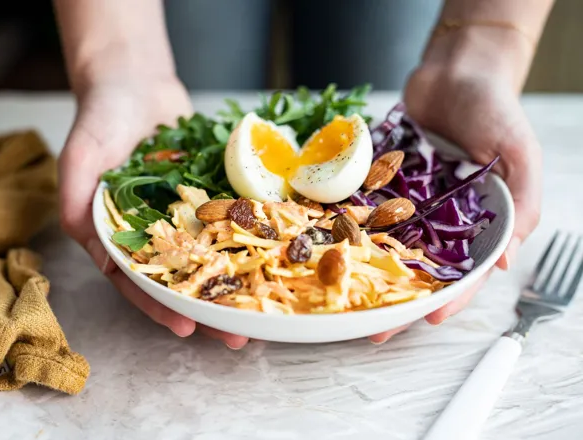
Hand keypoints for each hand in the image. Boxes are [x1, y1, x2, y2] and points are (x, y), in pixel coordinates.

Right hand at [58, 76, 249, 348]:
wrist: (136, 81)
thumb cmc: (101, 117)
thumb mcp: (80, 155)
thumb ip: (76, 198)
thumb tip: (88, 244)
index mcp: (116, 235)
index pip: (136, 281)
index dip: (159, 306)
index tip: (187, 328)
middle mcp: (152, 231)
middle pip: (180, 279)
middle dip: (207, 309)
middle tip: (239, 337)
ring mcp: (184, 215)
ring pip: (211, 257)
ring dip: (235, 284)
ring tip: (263, 310)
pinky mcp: (209, 195)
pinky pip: (230, 220)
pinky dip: (249, 239)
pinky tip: (274, 256)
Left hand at [369, 60, 541, 343]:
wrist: (455, 70)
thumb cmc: (496, 110)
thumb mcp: (521, 156)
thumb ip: (522, 206)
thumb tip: (505, 260)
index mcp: (475, 222)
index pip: (464, 271)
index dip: (449, 297)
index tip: (428, 317)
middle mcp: (438, 219)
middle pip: (418, 269)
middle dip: (398, 298)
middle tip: (375, 328)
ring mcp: (407, 202)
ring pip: (385, 246)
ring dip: (366, 272)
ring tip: (344, 296)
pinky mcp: (381, 181)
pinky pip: (362, 207)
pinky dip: (346, 226)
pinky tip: (326, 245)